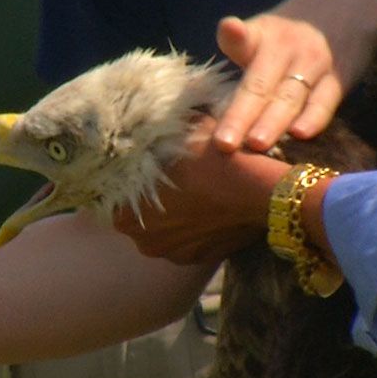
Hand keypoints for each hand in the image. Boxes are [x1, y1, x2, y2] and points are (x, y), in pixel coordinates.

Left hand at [114, 117, 289, 264]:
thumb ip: (153, 134)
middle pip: (139, 216)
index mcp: (124, 217)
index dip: (130, 180)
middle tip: (171, 177)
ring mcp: (172, 255)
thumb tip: (142, 117)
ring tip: (194, 190)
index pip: (115, 198)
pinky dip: (194, 226)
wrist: (261, 192)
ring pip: (165, 229)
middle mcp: (143, 243)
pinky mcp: (198, 260)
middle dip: (152, 199)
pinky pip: (188, 240)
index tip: (146, 167)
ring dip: (174, 215)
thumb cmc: (212, 161)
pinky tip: (208, 206)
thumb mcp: (175, 137)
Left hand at [213, 0, 376, 151]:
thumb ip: (234, 50)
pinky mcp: (339, 79)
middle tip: (222, 143)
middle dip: (240, 115)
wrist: (346, 12)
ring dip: (273, 122)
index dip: (235, 34)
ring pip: (290, 96)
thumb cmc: (285, 37)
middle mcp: (288, 46)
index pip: (245, 36)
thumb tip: (200, 76)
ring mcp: (315, 62)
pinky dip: (314, 118)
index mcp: (262, 33)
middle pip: (261, 83)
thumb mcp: (259, 33)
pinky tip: (300, 134)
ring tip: (255, 144)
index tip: (230, 29)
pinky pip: (324, 101)